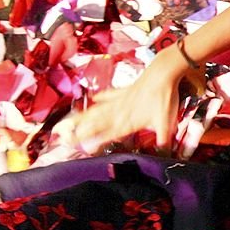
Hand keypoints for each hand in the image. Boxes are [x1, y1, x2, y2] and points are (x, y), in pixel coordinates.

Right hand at [54, 51, 183, 153]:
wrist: (162, 74)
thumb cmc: (163, 99)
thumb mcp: (165, 124)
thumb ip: (163, 141)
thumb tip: (164, 154)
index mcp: (127, 122)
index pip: (106, 135)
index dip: (92, 142)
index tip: (79, 147)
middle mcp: (119, 112)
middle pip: (95, 123)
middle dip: (79, 130)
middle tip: (63, 136)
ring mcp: (120, 100)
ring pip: (98, 111)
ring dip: (83, 117)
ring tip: (70, 121)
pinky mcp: (124, 90)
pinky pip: (109, 95)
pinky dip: (101, 98)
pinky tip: (93, 100)